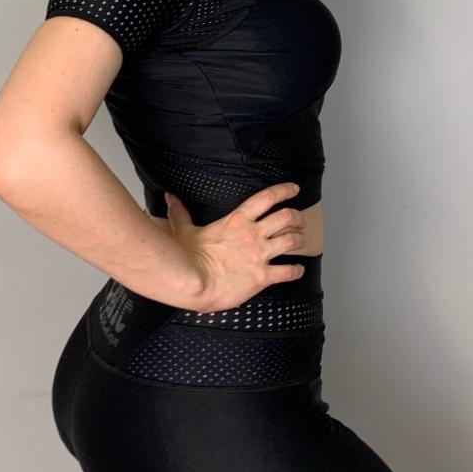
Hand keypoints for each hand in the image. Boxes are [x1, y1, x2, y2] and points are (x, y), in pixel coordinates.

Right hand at [164, 182, 307, 312]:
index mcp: (237, 220)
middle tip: (301, 219)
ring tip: (303, 240)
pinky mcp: (262, 277)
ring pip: (291, 241)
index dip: (284, 191)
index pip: (266, 198)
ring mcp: (260, 255)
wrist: (194, 282)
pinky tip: (299, 270)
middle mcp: (253, 234)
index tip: (294, 189)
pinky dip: (297, 270)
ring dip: (300, 239)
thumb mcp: (183, 230)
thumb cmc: (187, 257)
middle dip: (297, 217)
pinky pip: (287, 272)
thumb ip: (179, 212)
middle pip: (286, 217)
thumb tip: (169, 196)